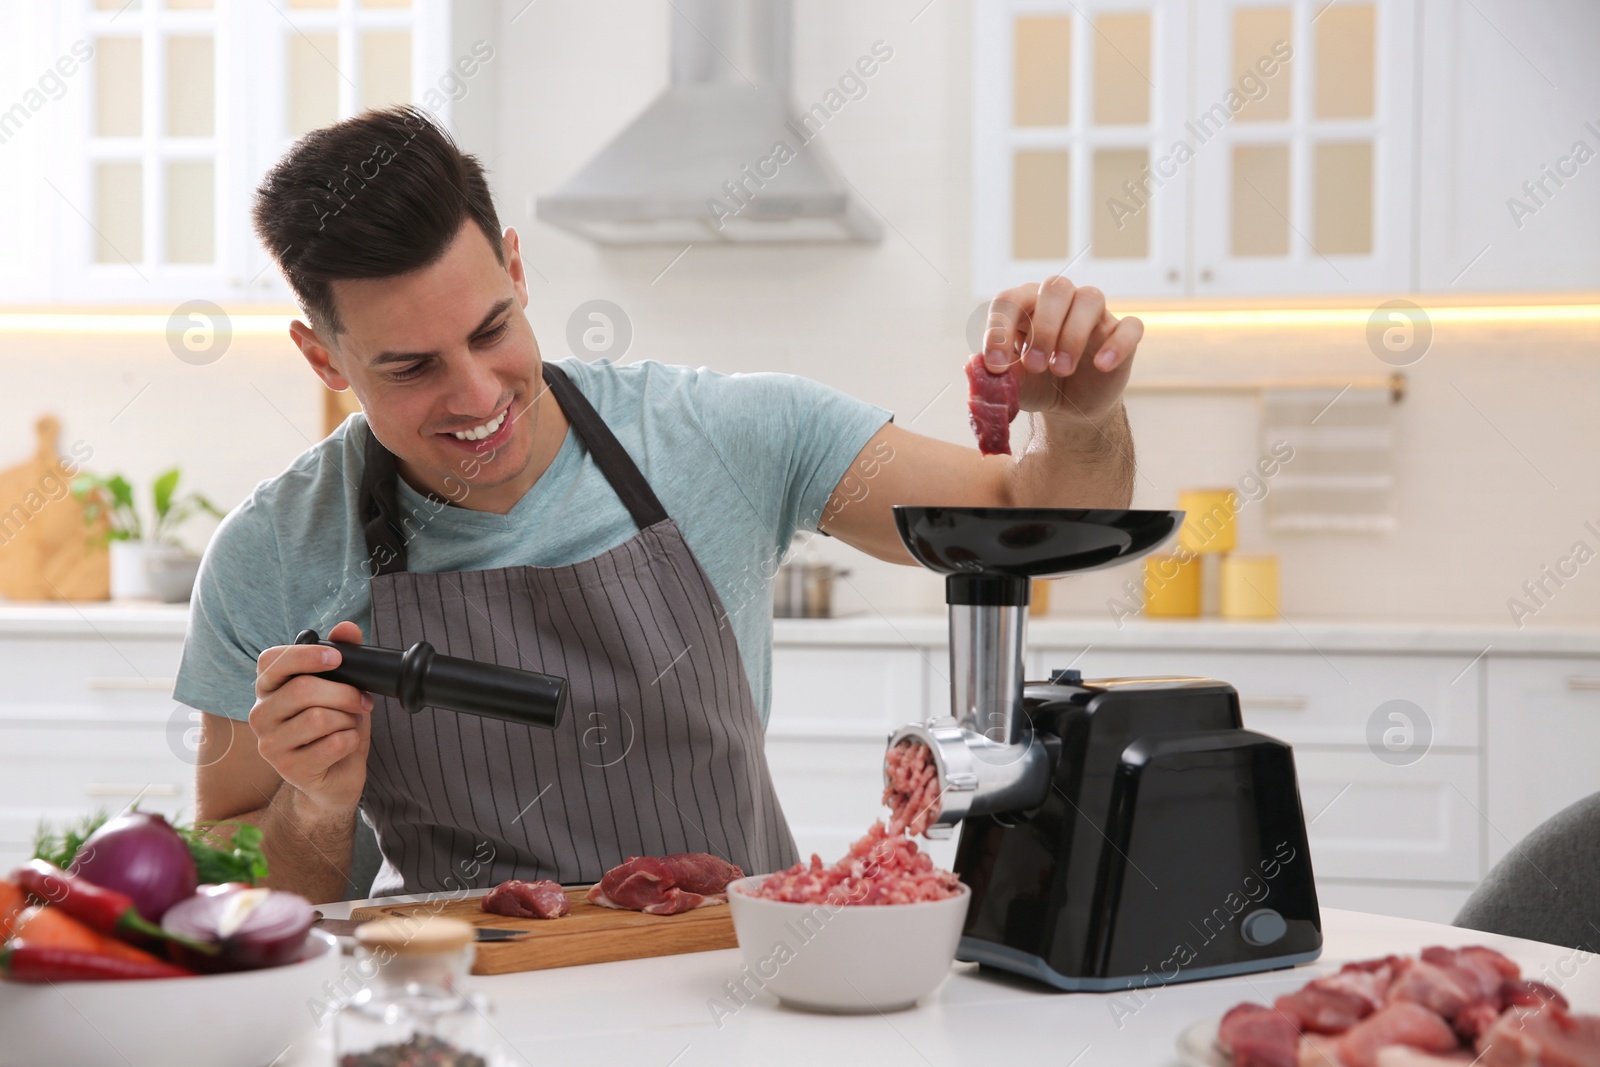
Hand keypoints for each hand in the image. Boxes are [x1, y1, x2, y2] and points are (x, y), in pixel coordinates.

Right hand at [249, 620, 371, 816]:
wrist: (336, 778)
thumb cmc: (335, 728)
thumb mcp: (342, 689)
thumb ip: (343, 656)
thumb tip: (348, 628)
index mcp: (269, 689)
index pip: (270, 660)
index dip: (306, 655)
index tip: (337, 658)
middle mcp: (260, 714)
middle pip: (303, 689)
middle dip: (345, 693)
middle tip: (362, 701)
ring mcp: (269, 744)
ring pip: (319, 718)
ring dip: (348, 720)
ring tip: (349, 725)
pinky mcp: (287, 769)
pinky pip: (333, 744)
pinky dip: (351, 741)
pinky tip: (345, 746)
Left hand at [980, 277, 1142, 425]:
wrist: (1070, 408)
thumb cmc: (1036, 384)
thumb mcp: (1011, 385)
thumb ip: (995, 375)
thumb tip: (978, 364)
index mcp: (1027, 306)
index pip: (1010, 299)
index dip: (1000, 329)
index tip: (996, 365)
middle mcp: (1061, 302)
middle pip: (1056, 287)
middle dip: (1043, 327)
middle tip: (1034, 365)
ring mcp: (1094, 316)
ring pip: (1091, 298)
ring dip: (1073, 334)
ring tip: (1061, 370)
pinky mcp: (1120, 335)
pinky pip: (1130, 326)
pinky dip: (1117, 344)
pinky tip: (1101, 366)